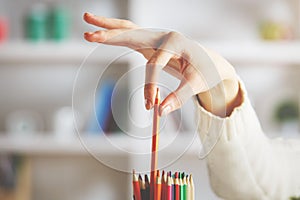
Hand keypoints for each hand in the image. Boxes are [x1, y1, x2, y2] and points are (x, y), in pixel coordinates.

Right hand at [83, 13, 239, 116]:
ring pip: (128, 29)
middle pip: (133, 33)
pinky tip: (103, 32)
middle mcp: (164, 35)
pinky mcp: (152, 44)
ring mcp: (156, 38)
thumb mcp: (197, 85)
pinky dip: (115, 33)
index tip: (150, 105)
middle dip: (111, 36)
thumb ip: (179, 97)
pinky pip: (130, 36)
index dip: (150, 85)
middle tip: (90, 37)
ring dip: (108, 26)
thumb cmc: (205, 72)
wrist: (211, 63)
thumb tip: (160, 112)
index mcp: (176, 42)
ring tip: (87, 18)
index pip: (154, 64)